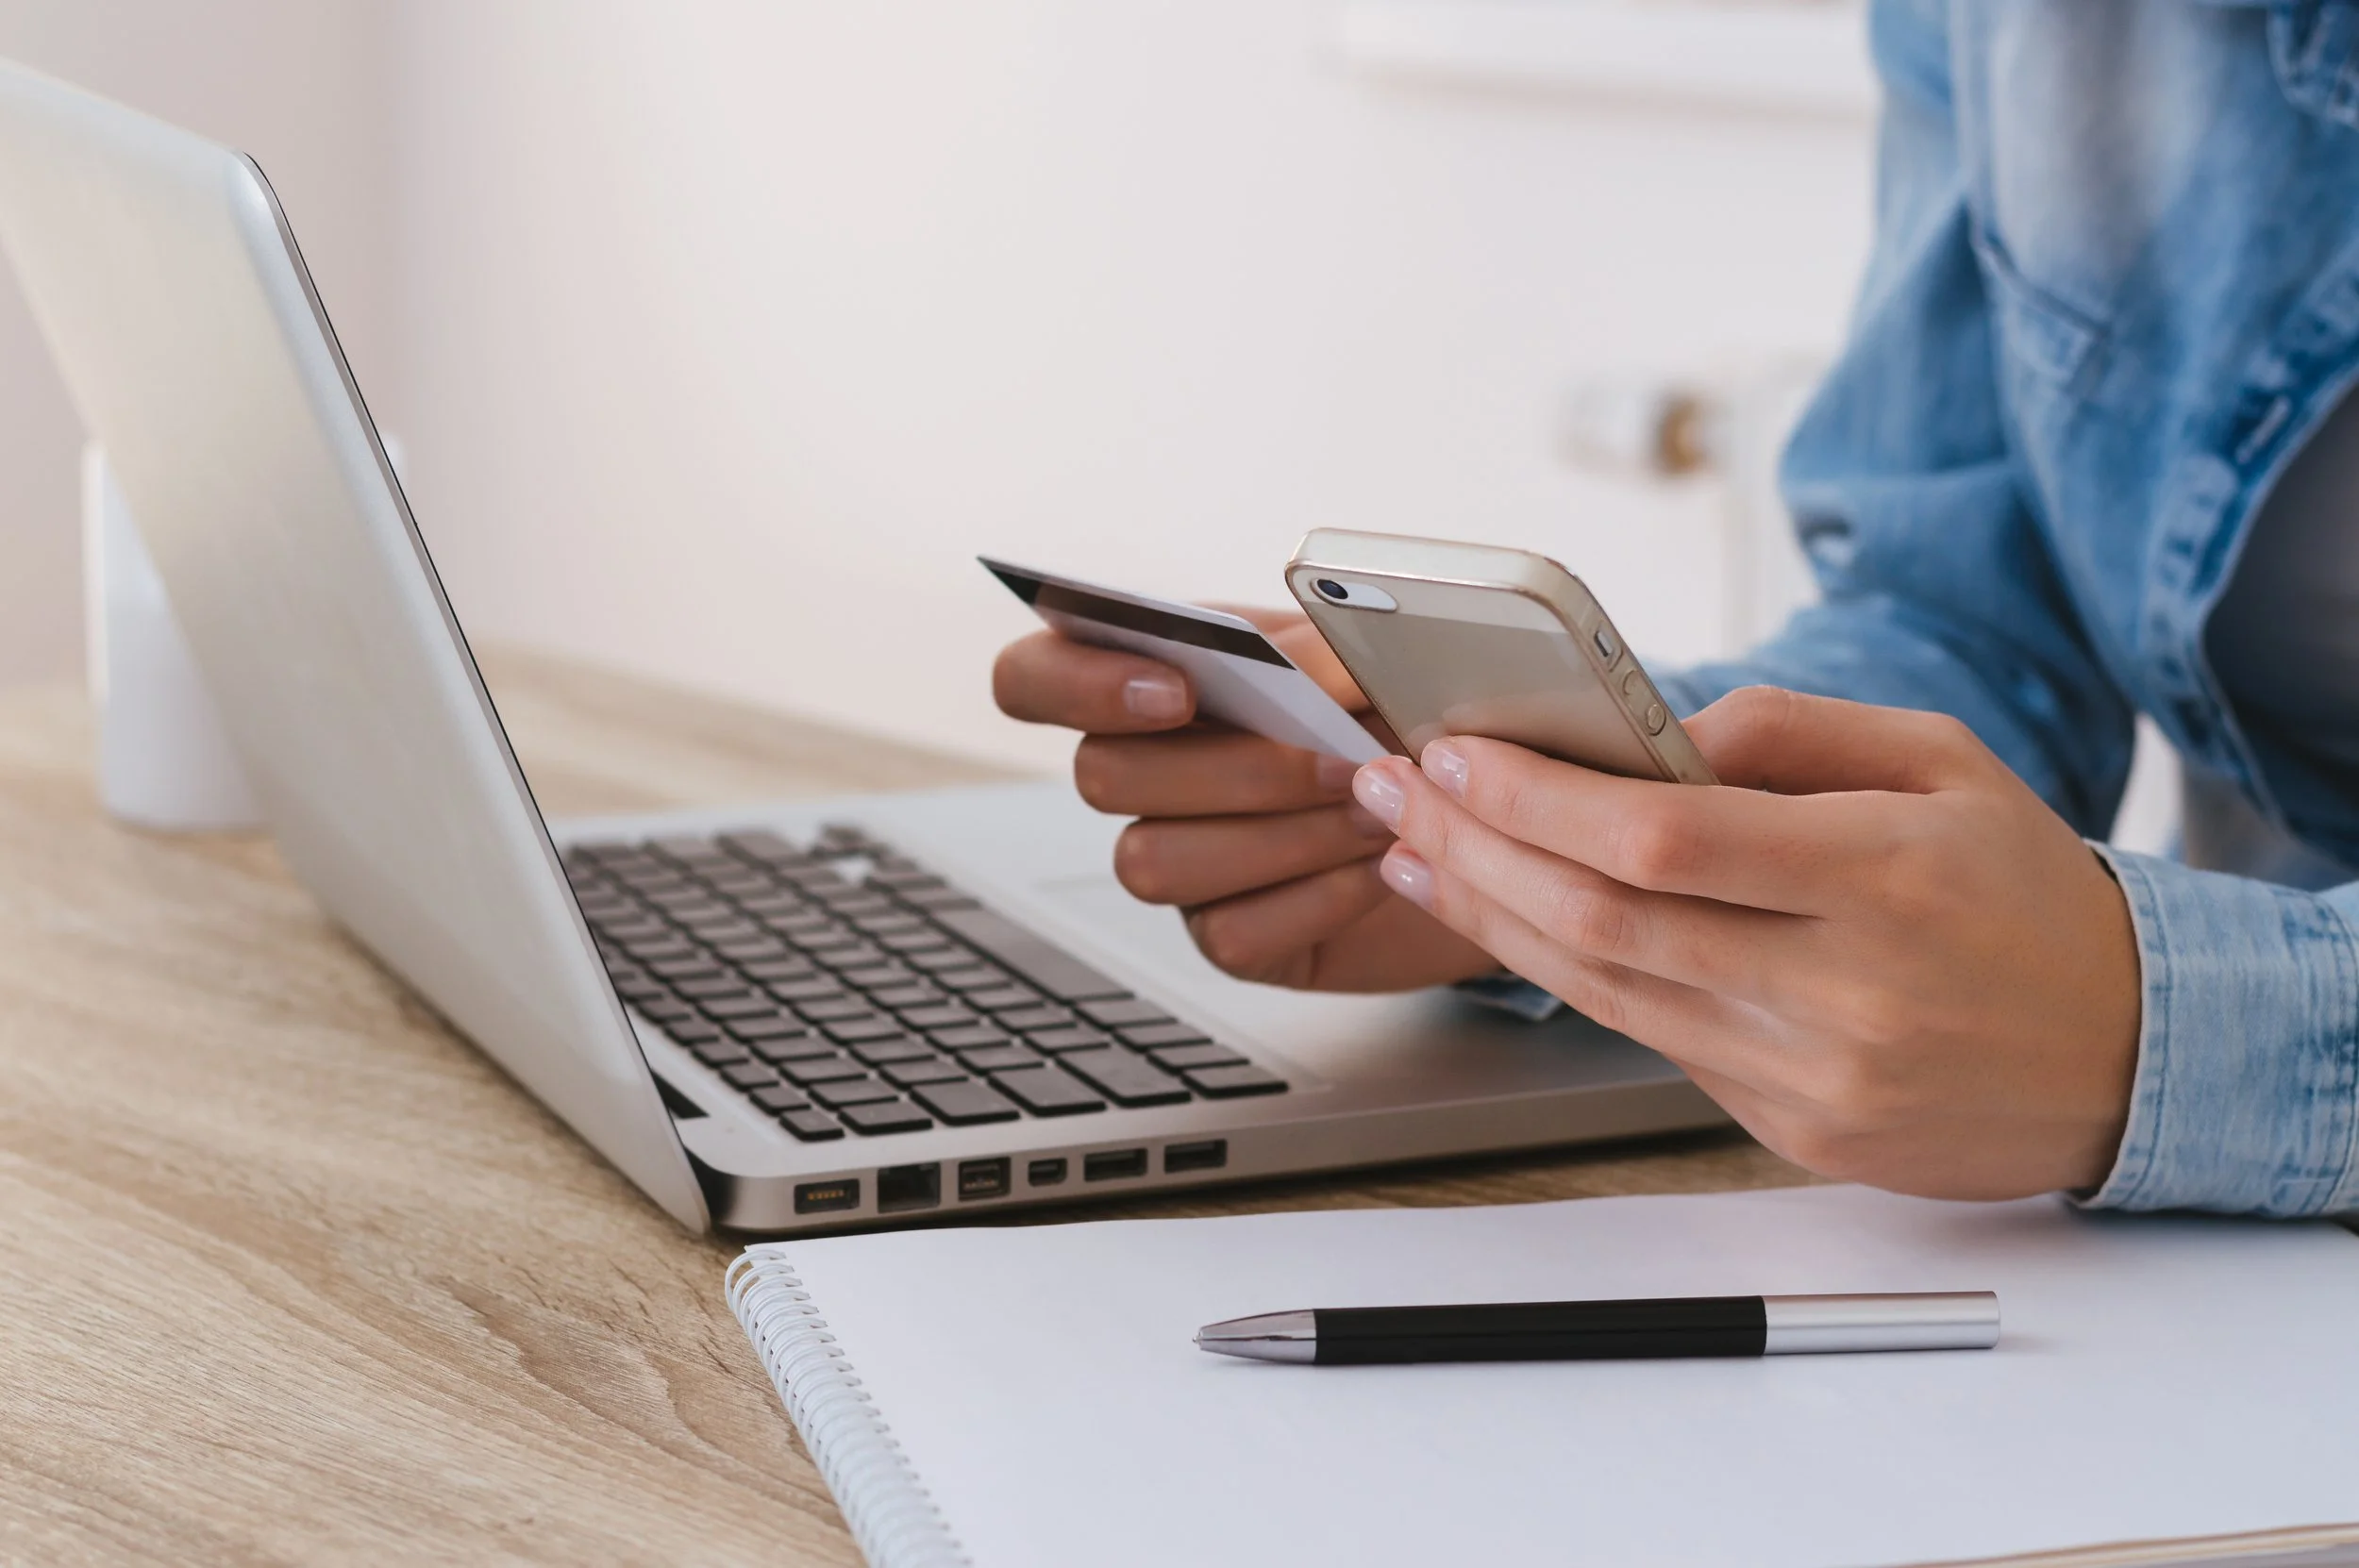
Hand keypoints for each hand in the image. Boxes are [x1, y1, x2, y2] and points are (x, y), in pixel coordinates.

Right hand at [992, 609, 1495, 990]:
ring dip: (1274, 833)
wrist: (1481, 812)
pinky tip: (1379, 866)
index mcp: (1151, 678)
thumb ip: (1322, 650)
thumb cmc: (1403, 714)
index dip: (1074, 683)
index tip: (1176, 689)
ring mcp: (1179, 859)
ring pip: (1150, 862)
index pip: (1032, 678)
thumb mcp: (1365, 657)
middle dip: (1229, 767)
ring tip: (1374, 808)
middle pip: (1098, 776)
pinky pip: (1227, 932)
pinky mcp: (1231, 938)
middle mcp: (1145, 773)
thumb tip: (1297, 674)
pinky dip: (1313, 896)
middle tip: (1340, 756)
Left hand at [1350, 686, 2141, 1199]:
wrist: (2127, 1057)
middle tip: (1390, 790)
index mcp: (1883, 877)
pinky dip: (1563, 974)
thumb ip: (1791, 731)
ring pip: (1603, 990)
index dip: (1537, 798)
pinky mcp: (1791, 1128)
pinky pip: (1651, 1038)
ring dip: (1488, 916)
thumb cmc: (2026, 891)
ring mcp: (1811, 1075)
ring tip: (1414, 849)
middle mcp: (1841, 989)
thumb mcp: (1939, 762)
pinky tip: (1508, 919)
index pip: (1664, 838)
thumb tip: (1648, 731)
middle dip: (1474, 849)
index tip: (1454, 753)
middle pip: (1604, 920)